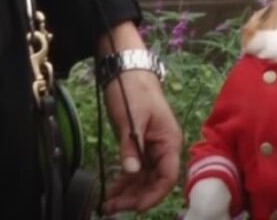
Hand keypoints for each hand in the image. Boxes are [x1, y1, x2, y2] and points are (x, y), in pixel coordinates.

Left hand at [100, 22, 182, 213]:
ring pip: (144, 179)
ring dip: (128, 193)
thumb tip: (132, 172)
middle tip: (111, 209)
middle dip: (135, 197)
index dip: (153, 195)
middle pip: (154, 182)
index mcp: (169, 141)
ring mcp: (152, 148)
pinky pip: (136, 170)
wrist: (126, 69)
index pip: (167, 177)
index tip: (134, 207)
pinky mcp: (140, 146)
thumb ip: (131, 146)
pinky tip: (111, 191)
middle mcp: (164, 148)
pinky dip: (125, 181)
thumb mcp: (130, 118)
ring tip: (107, 205)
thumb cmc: (133, 90)